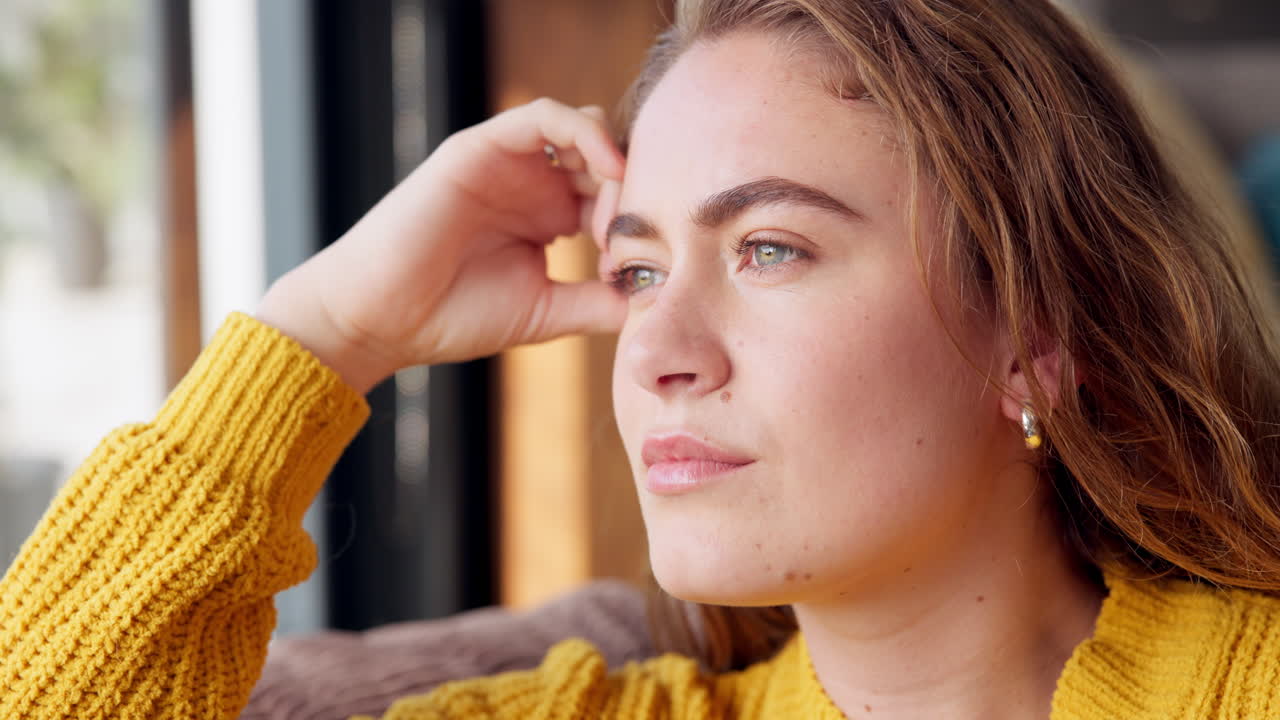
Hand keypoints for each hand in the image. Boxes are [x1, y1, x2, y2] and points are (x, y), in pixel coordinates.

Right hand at [255, 99, 627, 392]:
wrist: (383, 317)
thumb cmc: (453, 317)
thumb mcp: (546, 312)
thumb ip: (598, 303)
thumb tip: (655, 300)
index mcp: (550, 217)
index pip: (615, 197)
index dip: (639, 223)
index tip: (640, 266)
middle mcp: (534, 184)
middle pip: (607, 159)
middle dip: (633, 193)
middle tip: (634, 238)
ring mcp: (509, 163)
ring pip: (584, 129)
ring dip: (614, 163)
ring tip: (616, 212)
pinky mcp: (483, 146)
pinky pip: (546, 115)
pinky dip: (585, 131)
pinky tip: (608, 166)